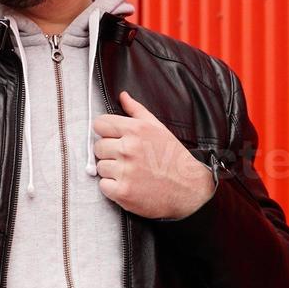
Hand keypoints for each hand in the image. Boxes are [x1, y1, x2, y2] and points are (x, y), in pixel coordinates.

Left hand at [92, 90, 215, 219]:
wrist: (190, 189)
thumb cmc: (173, 158)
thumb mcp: (158, 128)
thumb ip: (137, 110)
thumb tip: (122, 96)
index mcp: (136, 130)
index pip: (100, 124)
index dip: (106, 132)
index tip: (114, 139)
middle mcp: (129, 149)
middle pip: (98, 147)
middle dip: (110, 153)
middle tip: (128, 159)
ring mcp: (125, 171)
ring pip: (100, 167)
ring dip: (112, 171)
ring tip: (131, 173)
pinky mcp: (123, 192)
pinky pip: (103, 186)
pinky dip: (113, 188)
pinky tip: (129, 185)